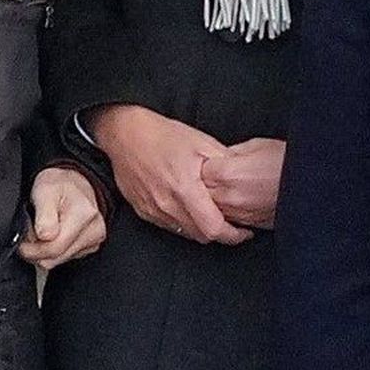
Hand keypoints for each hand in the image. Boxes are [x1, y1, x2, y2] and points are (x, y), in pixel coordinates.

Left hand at [20, 167, 107, 269]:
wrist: (76, 182)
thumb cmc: (59, 184)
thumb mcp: (44, 190)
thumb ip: (44, 215)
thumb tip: (44, 237)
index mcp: (83, 214)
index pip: (53, 248)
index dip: (32, 249)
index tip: (22, 242)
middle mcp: (94, 230)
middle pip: (56, 258)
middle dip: (36, 251)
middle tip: (29, 234)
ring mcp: (94, 240)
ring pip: (59, 260)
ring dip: (45, 251)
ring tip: (41, 232)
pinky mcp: (91, 246)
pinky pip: (66, 258)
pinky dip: (56, 250)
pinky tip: (54, 235)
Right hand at [89, 105, 251, 245]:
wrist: (125, 134)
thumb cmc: (162, 135)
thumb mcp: (202, 142)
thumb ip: (225, 163)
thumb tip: (244, 178)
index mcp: (185, 188)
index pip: (213, 228)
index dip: (233, 235)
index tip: (243, 232)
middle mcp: (167, 204)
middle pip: (201, 236)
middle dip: (219, 233)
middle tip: (230, 222)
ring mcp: (154, 210)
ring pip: (185, 233)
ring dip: (200, 228)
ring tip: (208, 212)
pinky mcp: (143, 211)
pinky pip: (169, 226)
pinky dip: (182, 222)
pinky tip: (187, 207)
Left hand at [199, 137, 284, 229]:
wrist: (313, 184)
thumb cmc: (287, 160)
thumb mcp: (256, 146)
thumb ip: (230, 154)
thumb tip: (217, 158)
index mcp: (227, 173)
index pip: (197, 172)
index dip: (200, 166)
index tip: (204, 162)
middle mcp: (229, 196)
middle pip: (199, 195)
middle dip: (200, 186)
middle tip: (207, 178)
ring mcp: (238, 213)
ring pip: (211, 211)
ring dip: (211, 202)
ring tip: (221, 190)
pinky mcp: (250, 224)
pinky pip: (228, 220)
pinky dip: (227, 212)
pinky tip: (235, 202)